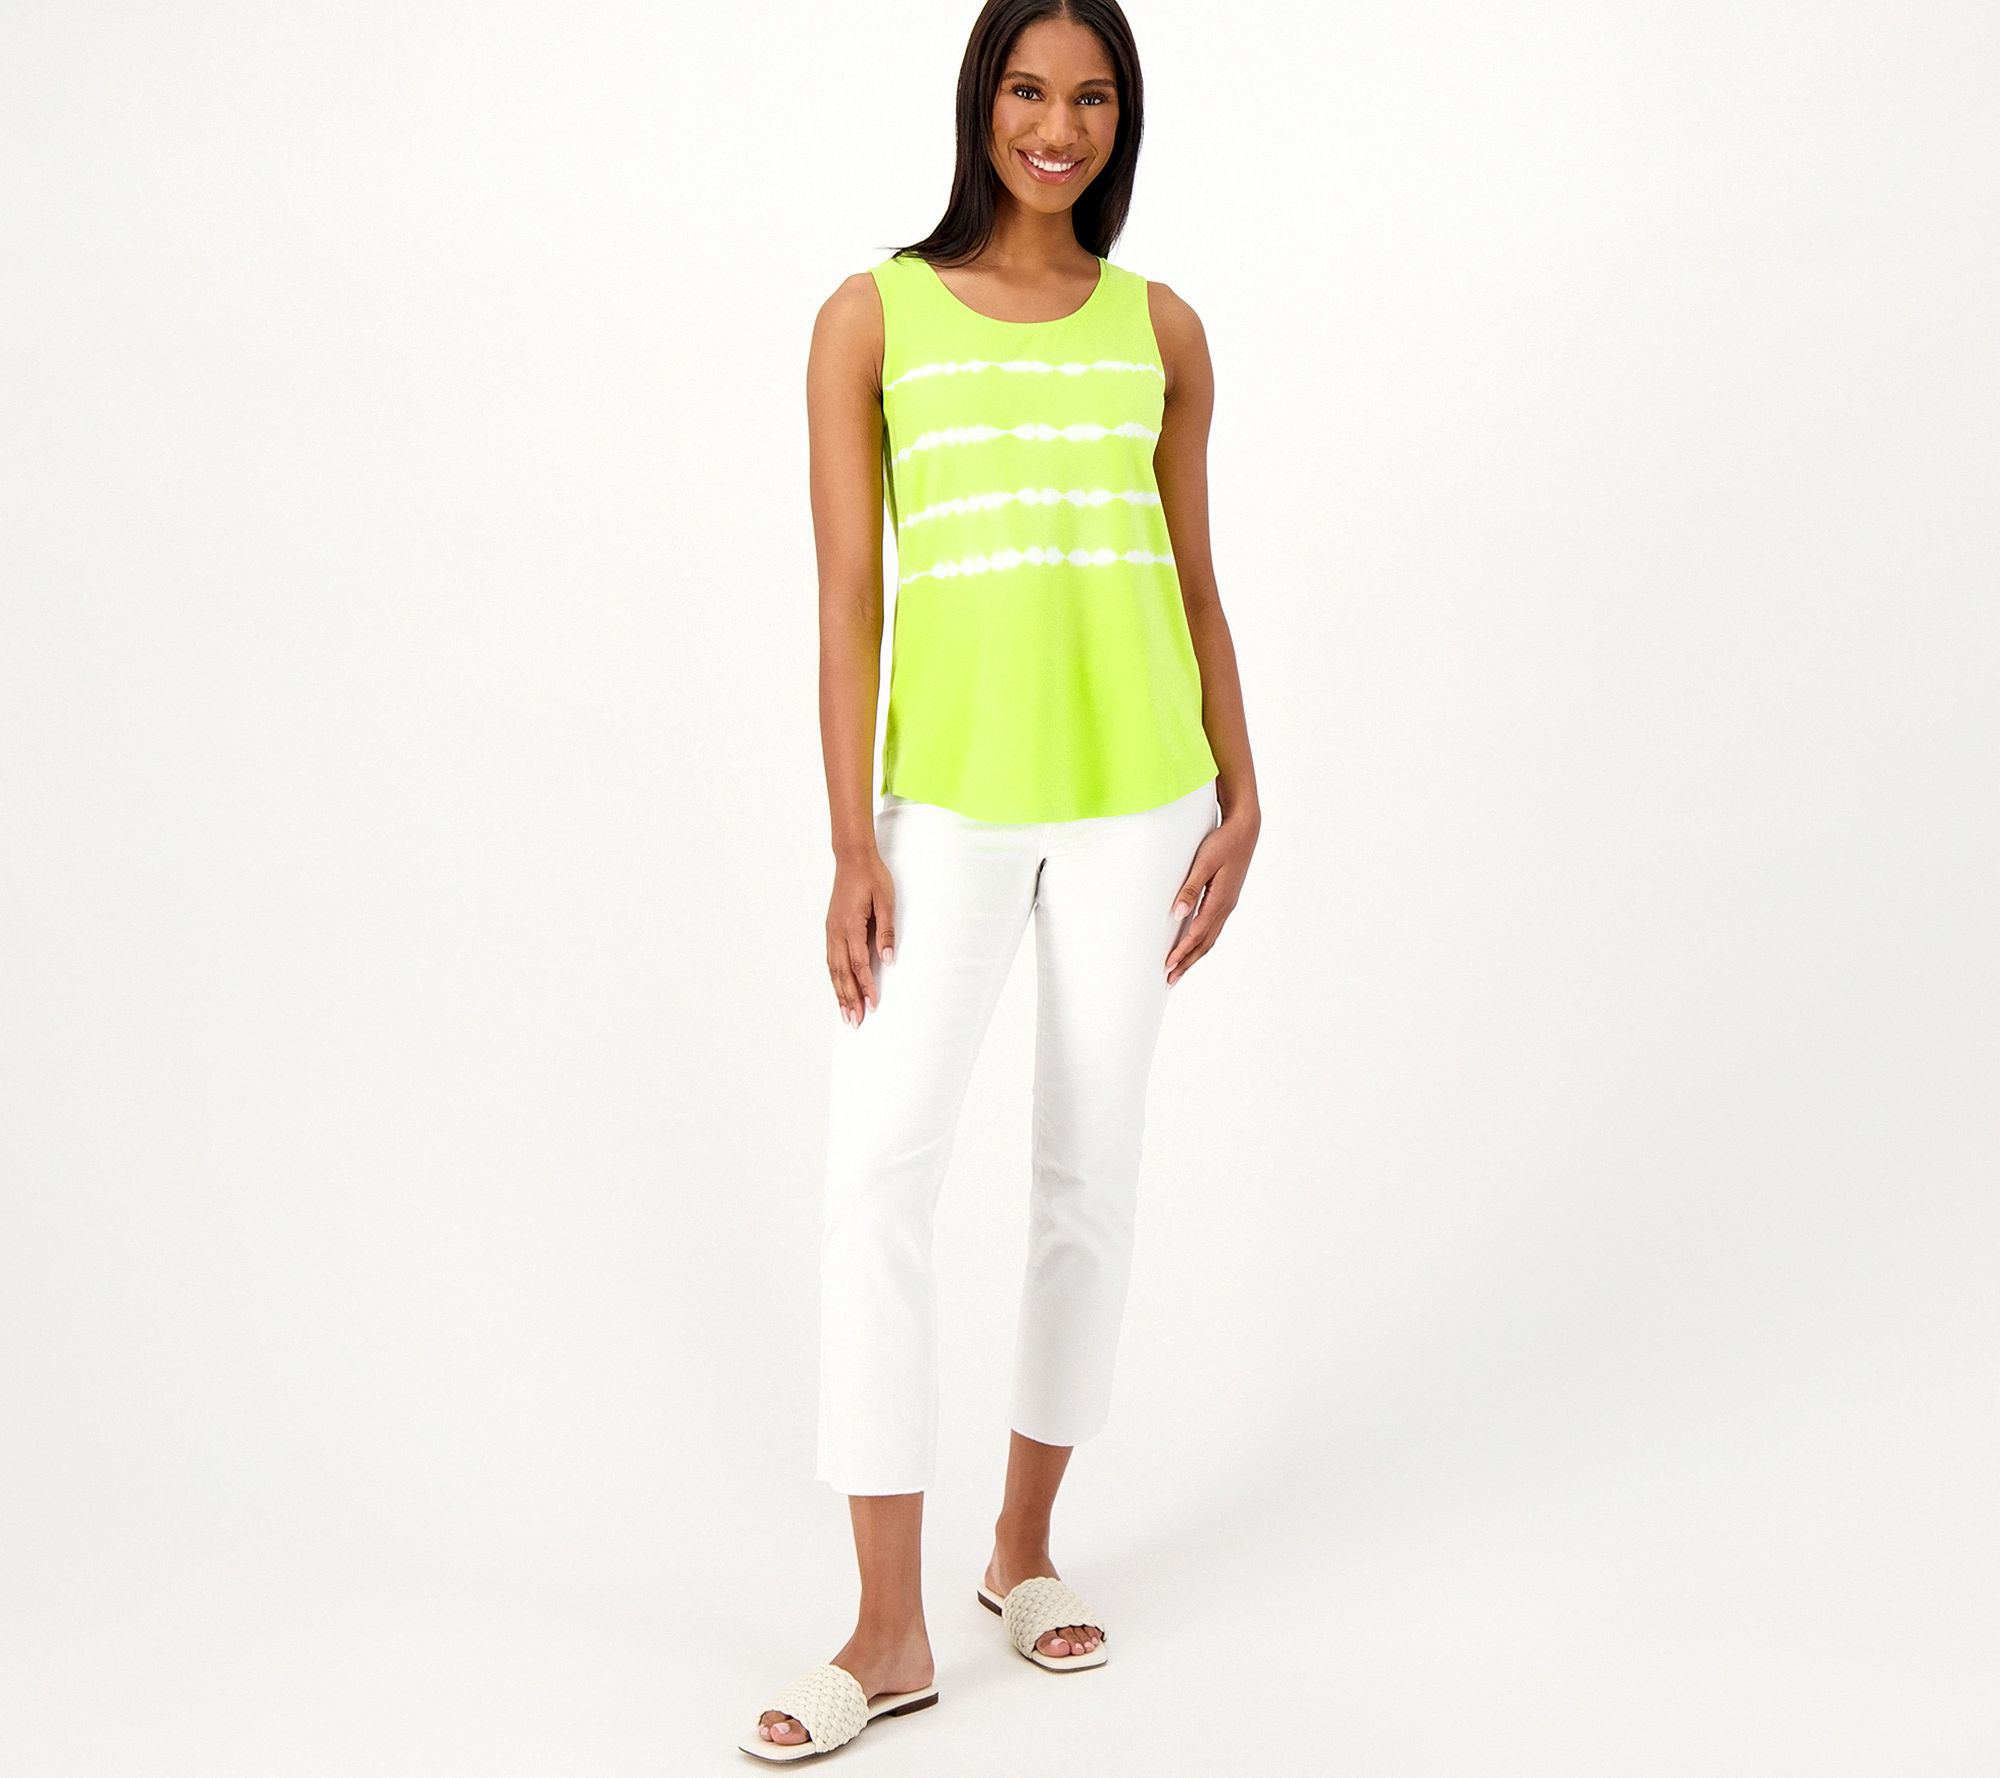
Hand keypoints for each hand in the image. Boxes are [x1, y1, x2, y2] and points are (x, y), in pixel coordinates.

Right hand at [826, 851, 896, 1025]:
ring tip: (846, 1015)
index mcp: (851, 925)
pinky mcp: (831, 929)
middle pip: (842, 973)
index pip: (859, 964)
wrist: (852, 858)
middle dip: (850, 1000)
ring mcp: (831, 931)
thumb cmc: (872, 877)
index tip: (874, 1005)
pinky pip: (831, 960)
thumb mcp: (886, 901)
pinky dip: (834, 978)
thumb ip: (886, 931)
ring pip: (833, 970)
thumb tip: (888, 958)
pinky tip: (839, 990)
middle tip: (856, 1023)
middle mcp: (837, 932)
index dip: (866, 986)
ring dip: (840, 994)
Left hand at [1165, 806, 1257, 985]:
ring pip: (1209, 938)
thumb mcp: (1203, 862)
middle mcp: (1225, 907)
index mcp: (1220, 901)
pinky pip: (1212, 928)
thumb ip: (1190, 888)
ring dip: (1194, 955)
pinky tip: (1193, 945)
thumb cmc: (1222, 843)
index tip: (1167, 965)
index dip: (1182, 951)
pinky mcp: (1226, 899)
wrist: (1244, 830)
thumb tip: (1177, 914)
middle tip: (1170, 979)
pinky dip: (1201, 942)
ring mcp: (1227, 905)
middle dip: (1187, 962)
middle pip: (1204, 943)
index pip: (1197, 934)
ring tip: (1179, 970)